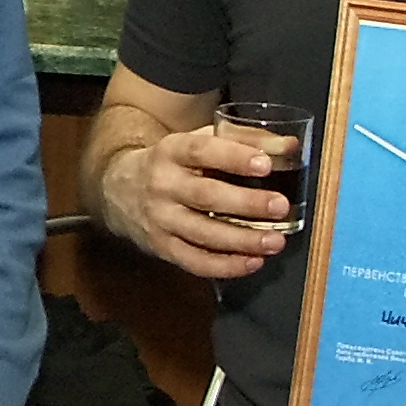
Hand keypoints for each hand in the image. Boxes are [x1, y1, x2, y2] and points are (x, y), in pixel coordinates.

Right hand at [98, 129, 293, 280]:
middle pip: (205, 196)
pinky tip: (252, 262)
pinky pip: (194, 261)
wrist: (118, 189)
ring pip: (202, 234)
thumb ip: (241, 140)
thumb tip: (287, 144)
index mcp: (170, 151)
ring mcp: (160, 219)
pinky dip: (225, 266)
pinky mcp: (161, 246)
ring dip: (242, 240)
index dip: (233, 157)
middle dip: (246, 203)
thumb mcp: (197, 141)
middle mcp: (162, 185)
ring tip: (275, 241)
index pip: (201, 151)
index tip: (266, 164)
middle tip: (280, 206)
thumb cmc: (173, 163)